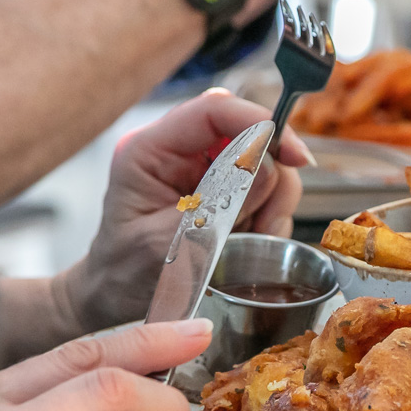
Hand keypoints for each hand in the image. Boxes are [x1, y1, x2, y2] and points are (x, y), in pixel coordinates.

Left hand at [55, 89, 310, 334]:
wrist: (115, 300)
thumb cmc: (125, 276)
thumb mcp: (167, 244)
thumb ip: (217, 205)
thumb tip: (268, 168)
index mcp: (150, 151)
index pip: (214, 111)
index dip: (261, 123)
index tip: (295, 157)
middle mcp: (178, 152)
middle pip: (249, 133)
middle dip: (270, 178)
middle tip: (265, 223)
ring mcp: (202, 170)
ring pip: (265, 164)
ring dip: (272, 203)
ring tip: (255, 237)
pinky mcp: (221, 191)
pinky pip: (265, 191)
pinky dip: (269, 217)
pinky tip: (250, 241)